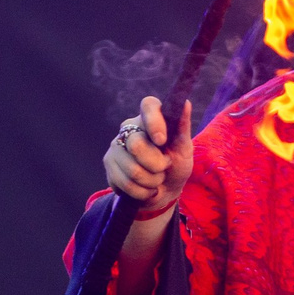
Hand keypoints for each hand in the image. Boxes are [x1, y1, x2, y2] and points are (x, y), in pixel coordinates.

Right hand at [104, 96, 191, 214]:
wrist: (164, 192)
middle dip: (157, 165)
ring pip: (132, 169)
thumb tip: (185, 103)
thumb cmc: (176, 166)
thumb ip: (182, 128)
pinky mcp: (108, 163)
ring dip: (151, 181)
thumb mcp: (184, 149)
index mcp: (150, 119)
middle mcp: (130, 128)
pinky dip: (142, 191)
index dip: (154, 122)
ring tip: (156, 179)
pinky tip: (145, 188)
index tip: (162, 141)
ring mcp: (116, 145)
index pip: (148, 105)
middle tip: (164, 167)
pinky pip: (125, 183)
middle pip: (137, 145)